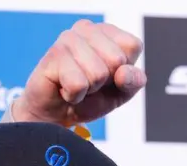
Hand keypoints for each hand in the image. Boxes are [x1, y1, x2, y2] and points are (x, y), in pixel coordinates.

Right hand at [5, 20, 144, 126]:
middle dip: (106, 81)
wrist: (56, 115)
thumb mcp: (122, 92)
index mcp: (107, 31)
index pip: (133, 46)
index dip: (125, 70)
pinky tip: (64, 89)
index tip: (109, 76)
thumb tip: (123, 73)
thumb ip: (134, 80)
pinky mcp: (53, 56)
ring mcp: (68, 39)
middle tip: (90, 83)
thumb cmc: (90, 98)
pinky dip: (74, 96)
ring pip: (98, 74)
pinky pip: (78, 85)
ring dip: (89, 90)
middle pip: (116, 59)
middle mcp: (87, 29)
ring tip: (76, 85)